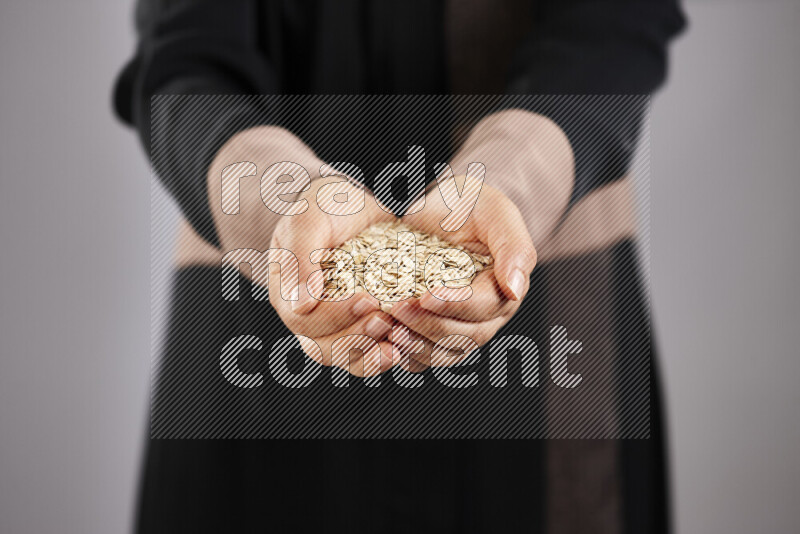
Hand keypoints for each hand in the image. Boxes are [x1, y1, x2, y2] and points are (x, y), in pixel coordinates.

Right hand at [268, 176, 403, 376]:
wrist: (356, 206)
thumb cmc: (326, 205)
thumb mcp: (309, 217)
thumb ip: (300, 257)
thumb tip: (301, 304)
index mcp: (286, 291)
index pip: (303, 319)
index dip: (334, 316)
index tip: (366, 299)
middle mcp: (306, 315)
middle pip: (322, 347)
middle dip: (355, 338)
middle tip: (384, 321)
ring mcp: (332, 325)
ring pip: (345, 357)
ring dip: (370, 355)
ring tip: (398, 343)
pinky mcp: (358, 326)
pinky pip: (366, 355)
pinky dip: (383, 356)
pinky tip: (405, 347)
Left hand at [390, 179, 536, 367]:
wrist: (437, 205)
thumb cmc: (469, 204)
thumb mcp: (496, 213)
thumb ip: (514, 248)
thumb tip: (516, 289)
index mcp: (505, 288)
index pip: (486, 307)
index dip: (457, 305)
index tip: (426, 296)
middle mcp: (486, 314)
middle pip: (465, 336)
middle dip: (430, 325)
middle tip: (398, 308)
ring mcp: (460, 326)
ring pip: (445, 352)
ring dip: (417, 346)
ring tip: (390, 331)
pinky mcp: (434, 331)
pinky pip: (425, 356)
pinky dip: (406, 354)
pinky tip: (385, 342)